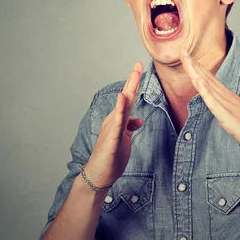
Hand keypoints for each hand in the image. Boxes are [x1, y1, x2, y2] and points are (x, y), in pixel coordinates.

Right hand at [84, 62, 144, 187]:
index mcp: (119, 119)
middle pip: (126, 97)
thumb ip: (130, 126)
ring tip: (133, 76)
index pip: (129, 98)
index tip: (140, 67)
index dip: (135, 83)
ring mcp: (112, 128)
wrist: (99, 174)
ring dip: (128, 91)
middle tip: (138, 64)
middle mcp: (114, 120)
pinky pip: (117, 123)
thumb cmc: (111, 156)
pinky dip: (120, 111)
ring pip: (122, 107)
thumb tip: (140, 119)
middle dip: (133, 80)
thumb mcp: (124, 138)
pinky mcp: (112, 139)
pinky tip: (122, 100)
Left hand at [180, 49, 239, 166]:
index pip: (212, 82)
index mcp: (233, 101)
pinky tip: (199, 82)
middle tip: (182, 51)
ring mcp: (232, 109)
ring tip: (187, 59)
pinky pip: (216, 105)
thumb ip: (232, 116)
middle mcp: (231, 100)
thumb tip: (223, 114)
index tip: (188, 58)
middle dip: (194, 65)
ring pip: (210, 87)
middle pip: (209, 80)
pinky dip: (206, 92)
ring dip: (197, 73)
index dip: (199, 70)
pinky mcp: (232, 120)